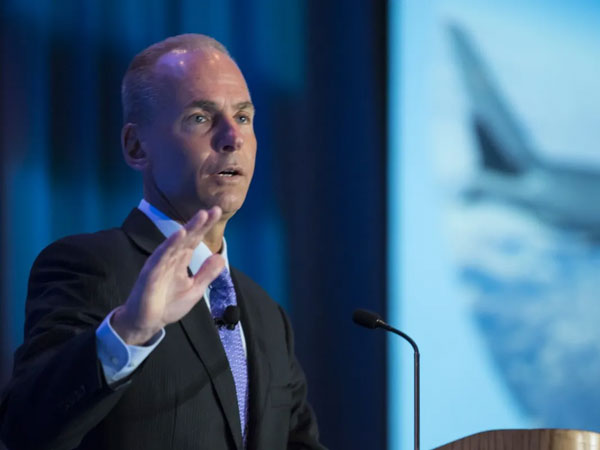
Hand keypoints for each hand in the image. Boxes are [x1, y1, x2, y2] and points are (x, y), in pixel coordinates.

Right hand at [111, 207, 224, 344]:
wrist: (147, 322)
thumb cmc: (168, 304)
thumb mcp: (194, 289)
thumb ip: (206, 274)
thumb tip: (221, 258)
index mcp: (181, 260)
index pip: (195, 239)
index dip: (205, 226)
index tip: (217, 212)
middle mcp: (171, 257)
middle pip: (187, 236)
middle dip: (200, 223)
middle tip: (214, 209)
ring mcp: (160, 263)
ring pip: (176, 242)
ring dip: (188, 228)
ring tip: (201, 215)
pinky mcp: (151, 272)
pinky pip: (161, 256)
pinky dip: (170, 244)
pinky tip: (180, 234)